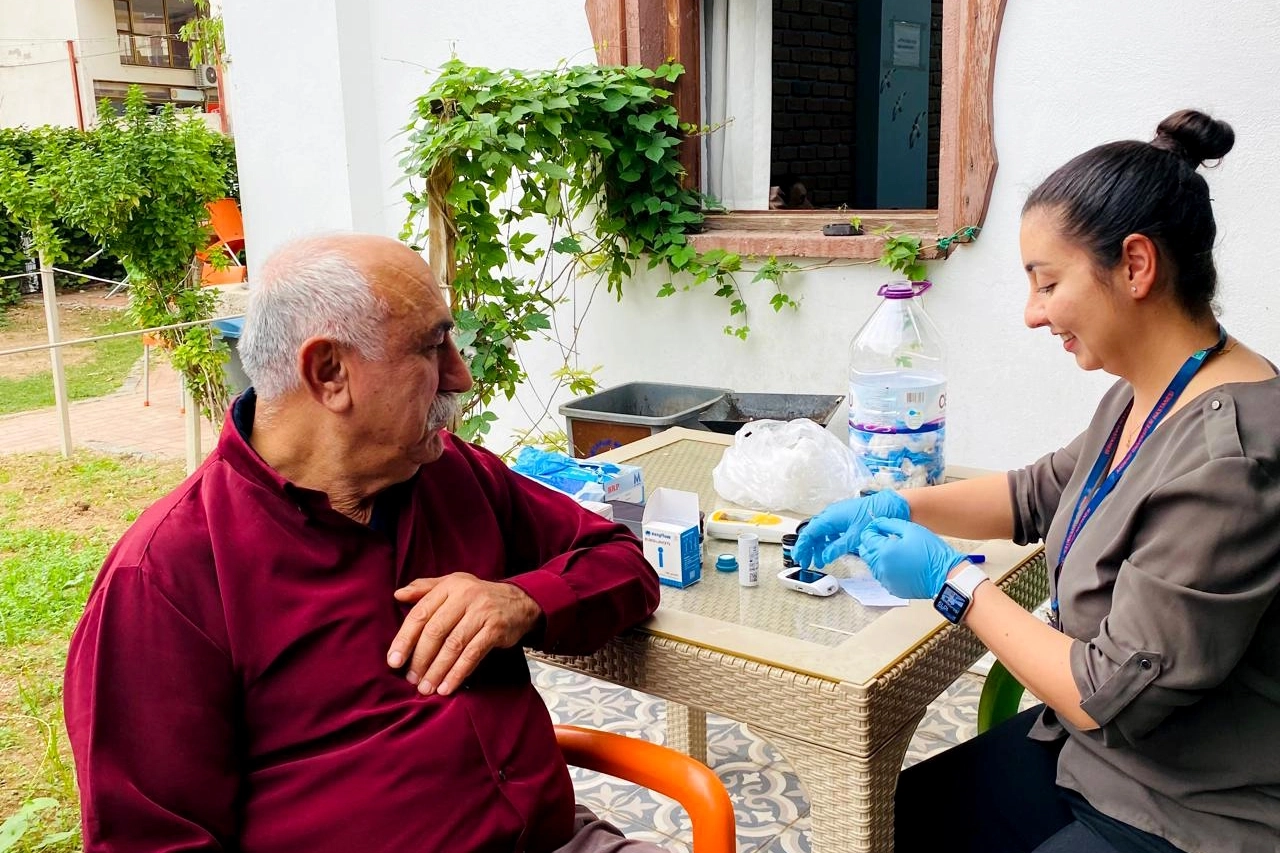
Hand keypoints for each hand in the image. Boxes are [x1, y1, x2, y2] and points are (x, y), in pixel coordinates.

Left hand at [387, 573, 541, 695]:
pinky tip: (447, 687)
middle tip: (411, 680)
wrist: (520, 601)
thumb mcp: (453, 585)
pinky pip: (472, 655)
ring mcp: (482, 612)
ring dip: (437, 670)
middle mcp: (465, 596)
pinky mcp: (496, 629)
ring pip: (453, 646)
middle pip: (435, 631)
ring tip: (426, 688)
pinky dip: (458, 673)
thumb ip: (424, 589)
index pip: (420, 613)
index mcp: (449, 586)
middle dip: (420, 659)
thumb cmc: (478, 596)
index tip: (393, 661)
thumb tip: (398, 595)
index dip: (405, 639)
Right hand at [793, 490, 909, 568]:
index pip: (808, 533)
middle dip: (808, 549)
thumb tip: (825, 557)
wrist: (889, 505)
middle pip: (812, 533)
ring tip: (821, 561)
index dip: (802, 547)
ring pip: (820, 532)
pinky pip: (829, 529)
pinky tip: (830, 549)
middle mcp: (830, 514)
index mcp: (830, 518)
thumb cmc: (873, 516)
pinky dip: (827, 541)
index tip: (799, 558)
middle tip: (807, 563)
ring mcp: (836, 515)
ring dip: (818, 546)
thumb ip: (837, 547)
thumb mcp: (855, 537)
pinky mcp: (843, 517)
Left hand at [857, 517, 966, 598]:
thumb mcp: (911, 529)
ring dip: (879, 556)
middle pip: (865, 552)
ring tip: (897, 551)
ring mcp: (885, 580)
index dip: (872, 529)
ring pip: (873, 564)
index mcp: (883, 551)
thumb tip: (877, 523)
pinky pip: (882, 576)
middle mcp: (880, 567)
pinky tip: (901, 564)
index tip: (880, 527)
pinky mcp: (892, 588)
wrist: (945, 576)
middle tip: (887, 538)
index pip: (865, 537)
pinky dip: (887, 569)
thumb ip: (889, 524)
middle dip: (872, 543)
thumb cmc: (931, 552)